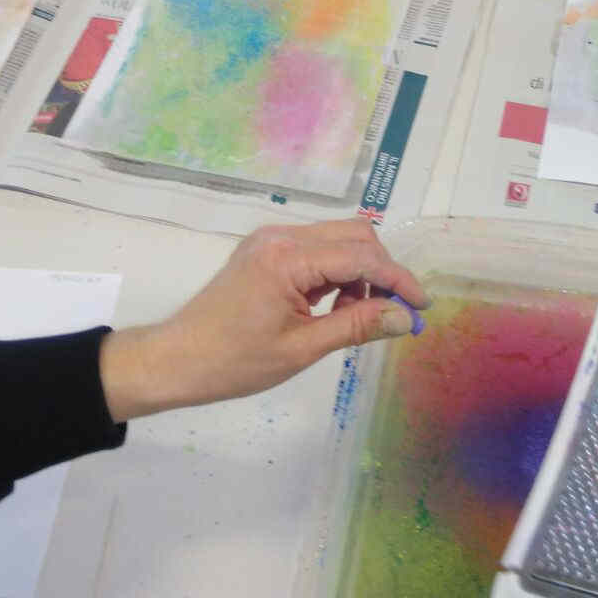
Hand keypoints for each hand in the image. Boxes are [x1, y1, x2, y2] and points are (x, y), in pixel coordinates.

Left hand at [99, 220, 427, 420]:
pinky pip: (318, 249)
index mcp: (287, 258)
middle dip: (381, 271)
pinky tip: (334, 307)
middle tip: (390, 314)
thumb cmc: (233, 362)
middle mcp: (281, 236)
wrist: (176, 360)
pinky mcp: (266, 249)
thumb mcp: (301, 350)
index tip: (421, 307)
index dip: (397, 279)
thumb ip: (356, 327)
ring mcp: (272, 239)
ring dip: (359, 272)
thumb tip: (405, 318)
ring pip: (338, 240)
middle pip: (355, 235)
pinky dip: (337, 273)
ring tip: (355, 318)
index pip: (361, 256)